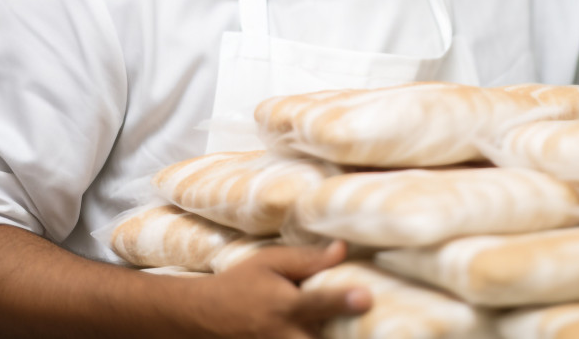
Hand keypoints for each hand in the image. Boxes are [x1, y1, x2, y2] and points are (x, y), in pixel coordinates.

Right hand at [188, 241, 371, 338]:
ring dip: (334, 337)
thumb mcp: (269, 262)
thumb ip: (307, 259)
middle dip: (348, 334)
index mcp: (285, 306)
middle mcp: (285, 336)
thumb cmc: (241, 283)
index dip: (343, 301)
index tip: (366, 297)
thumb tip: (343, 249)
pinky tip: (324, 330)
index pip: (319, 303)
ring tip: (361, 330)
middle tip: (373, 325)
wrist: (204, 317)